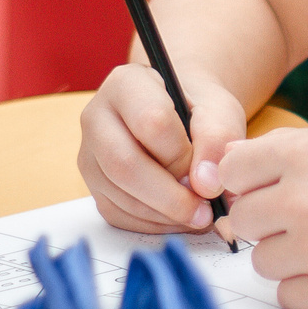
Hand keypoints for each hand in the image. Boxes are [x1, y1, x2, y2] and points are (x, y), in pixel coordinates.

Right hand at [77, 63, 247, 234]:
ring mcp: (89, 154)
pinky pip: (117, 215)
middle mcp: (97, 117)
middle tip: (205, 211)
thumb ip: (218, 138)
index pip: (151, 122)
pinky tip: (178, 217)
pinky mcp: (93, 186)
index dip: (184, 155)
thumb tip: (206, 185)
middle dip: (170, 197)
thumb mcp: (218, 110)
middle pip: (124, 164)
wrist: (178, 114)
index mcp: (125, 84)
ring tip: (198, 214)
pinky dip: (153, 224)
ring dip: (164, 215)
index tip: (208, 171)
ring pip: (119, 196)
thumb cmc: (196, 108)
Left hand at [216, 128, 307, 308]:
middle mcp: (304, 201)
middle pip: (242, 220)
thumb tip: (221, 165)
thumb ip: (282, 152)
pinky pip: (287, 295)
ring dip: (289, 256)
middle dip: (268, 221)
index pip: (231, 172)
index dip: (249, 182)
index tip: (271, 188)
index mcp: (305, 154)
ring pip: (262, 261)